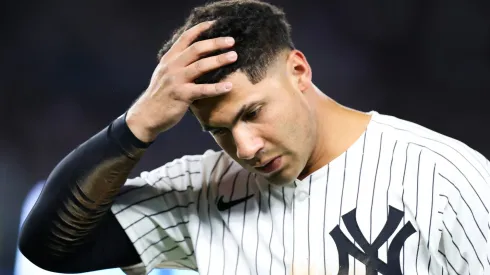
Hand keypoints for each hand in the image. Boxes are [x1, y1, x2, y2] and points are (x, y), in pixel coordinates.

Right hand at [126, 21, 236, 141]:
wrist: (147, 115)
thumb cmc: (161, 95)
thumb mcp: (165, 74)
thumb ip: (178, 64)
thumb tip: (197, 55)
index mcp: (169, 59)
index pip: (185, 38)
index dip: (200, 29)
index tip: (215, 24)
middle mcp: (172, 66)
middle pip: (196, 49)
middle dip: (215, 43)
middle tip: (231, 41)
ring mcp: (176, 80)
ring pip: (200, 66)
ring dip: (219, 60)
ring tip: (233, 56)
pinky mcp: (181, 95)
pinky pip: (202, 90)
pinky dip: (216, 88)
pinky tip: (229, 86)